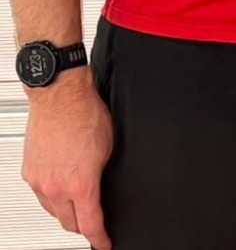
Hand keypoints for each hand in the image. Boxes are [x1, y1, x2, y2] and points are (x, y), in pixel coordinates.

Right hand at [22, 71, 112, 248]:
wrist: (60, 97)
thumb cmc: (86, 115)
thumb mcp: (109, 149)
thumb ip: (102, 175)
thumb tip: (102, 188)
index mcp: (80, 184)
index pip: (90, 224)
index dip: (99, 238)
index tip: (105, 244)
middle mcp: (56, 187)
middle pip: (69, 223)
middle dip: (83, 228)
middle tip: (93, 226)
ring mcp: (39, 182)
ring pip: (54, 211)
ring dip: (67, 213)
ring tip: (78, 207)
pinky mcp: (29, 173)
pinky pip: (42, 196)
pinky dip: (53, 198)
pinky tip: (61, 191)